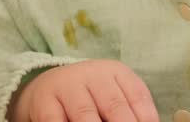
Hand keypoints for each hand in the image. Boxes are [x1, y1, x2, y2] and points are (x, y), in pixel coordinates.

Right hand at [12, 60, 158, 121]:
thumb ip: (131, 111)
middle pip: (114, 105)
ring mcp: (67, 86)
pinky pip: (56, 121)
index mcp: (116, 72)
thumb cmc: (91, 97)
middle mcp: (93, 74)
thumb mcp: (112, 96)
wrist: (47, 87)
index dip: (145, 118)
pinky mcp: (45, 102)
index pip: (137, 96)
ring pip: (86, 115)